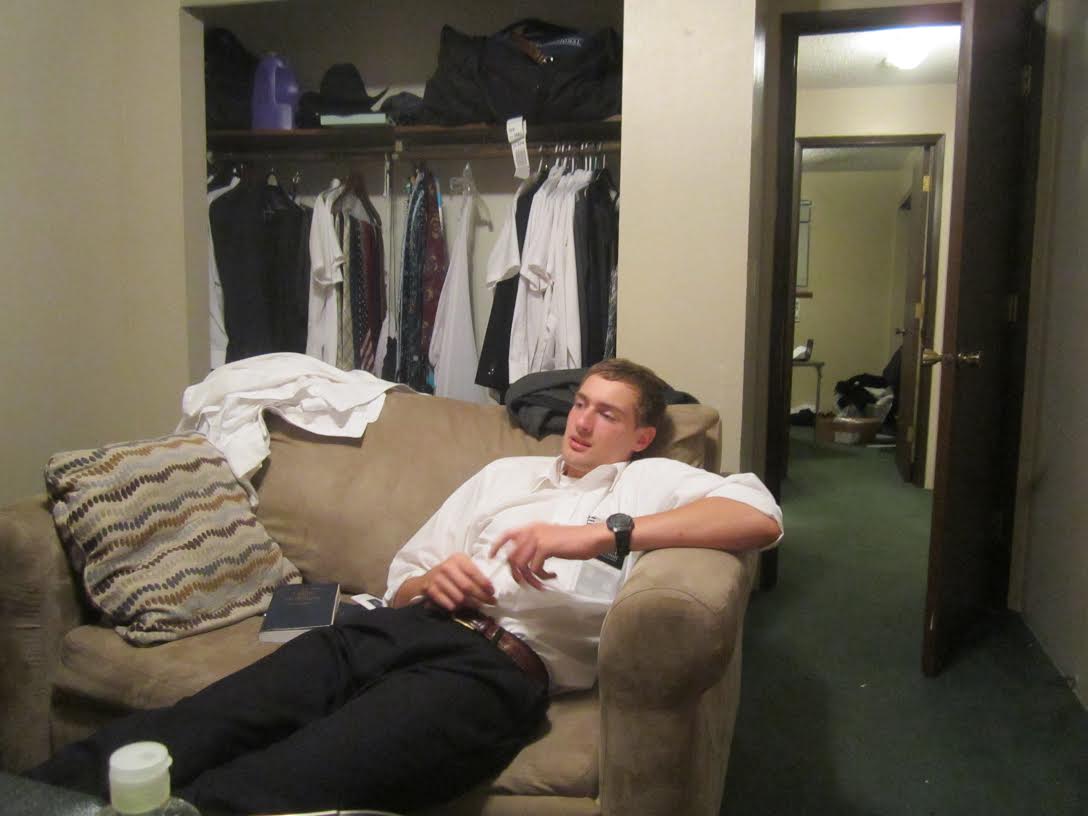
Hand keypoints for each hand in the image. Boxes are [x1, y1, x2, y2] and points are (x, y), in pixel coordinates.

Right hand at [420, 553, 495, 610]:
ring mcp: (438, 579)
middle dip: (482, 596)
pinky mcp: (431, 590)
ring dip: (470, 604)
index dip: (484, 584)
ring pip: (459, 597)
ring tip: (476, 605)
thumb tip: (490, 589)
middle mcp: (447, 567)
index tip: (493, 592)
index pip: (473, 572)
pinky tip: (461, 607)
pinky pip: (449, 604)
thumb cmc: (450, 573)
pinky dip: (457, 607)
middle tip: (491, 602)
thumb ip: (475, 574)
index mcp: (457, 559)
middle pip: (468, 586)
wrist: (427, 579)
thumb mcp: (462, 567)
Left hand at [489, 523, 609, 589]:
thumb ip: (535, 546)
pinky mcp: (546, 547)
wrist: (590, 538)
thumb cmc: (573, 541)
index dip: (496, 546)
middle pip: (512, 556)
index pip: (506, 534)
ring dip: (529, 579)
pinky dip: (542, 577)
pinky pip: (535, 569)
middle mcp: (532, 531)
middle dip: (516, 574)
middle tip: (525, 582)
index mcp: (531, 528)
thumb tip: (523, 562)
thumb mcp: (549, 539)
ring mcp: (538, 538)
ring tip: (539, 584)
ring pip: (521, 565)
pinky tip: (551, 576)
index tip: (491, 558)